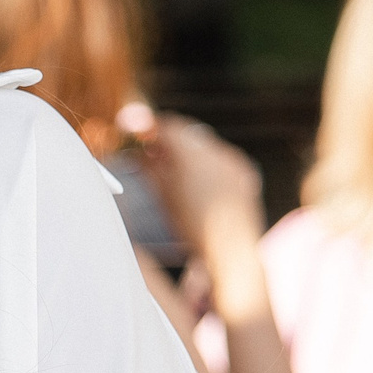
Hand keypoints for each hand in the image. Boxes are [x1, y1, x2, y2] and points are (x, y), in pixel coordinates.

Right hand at [136, 115, 266, 288]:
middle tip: (144, 144)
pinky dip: (202, 159)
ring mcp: (233, 159)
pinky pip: (218, 155)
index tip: (128, 123)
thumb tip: (137, 152)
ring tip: (165, 162)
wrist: (230, 249)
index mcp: (191, 155)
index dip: (144, 123)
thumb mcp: (161, 193)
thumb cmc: (190, 225)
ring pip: (201, 142)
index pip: (165, 126)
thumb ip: (147, 166)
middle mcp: (216, 151)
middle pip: (183, 131)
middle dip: (164, 135)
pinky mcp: (244, 170)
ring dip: (182, 147)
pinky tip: (192, 175)